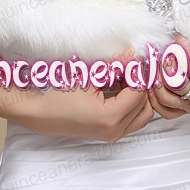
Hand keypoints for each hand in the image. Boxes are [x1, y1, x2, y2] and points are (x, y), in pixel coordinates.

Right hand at [12, 46, 153, 141]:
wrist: (44, 115)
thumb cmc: (61, 96)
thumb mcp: (89, 77)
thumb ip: (114, 66)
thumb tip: (131, 55)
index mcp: (110, 117)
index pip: (139, 92)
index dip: (137, 74)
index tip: (131, 60)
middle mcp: (115, 130)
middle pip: (145, 106)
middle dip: (141, 86)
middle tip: (131, 69)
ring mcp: (114, 135)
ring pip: (143, 115)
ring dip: (139, 96)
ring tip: (125, 79)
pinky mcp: (111, 134)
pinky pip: (133, 120)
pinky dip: (132, 104)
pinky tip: (120, 89)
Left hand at [147, 9, 189, 117]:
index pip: (181, 74)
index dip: (176, 56)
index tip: (178, 41)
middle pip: (168, 87)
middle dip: (162, 68)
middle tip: (160, 52)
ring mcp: (189, 107)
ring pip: (162, 101)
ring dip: (154, 85)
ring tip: (153, 66)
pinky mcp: (186, 109)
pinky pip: (166, 111)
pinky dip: (156, 101)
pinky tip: (153, 84)